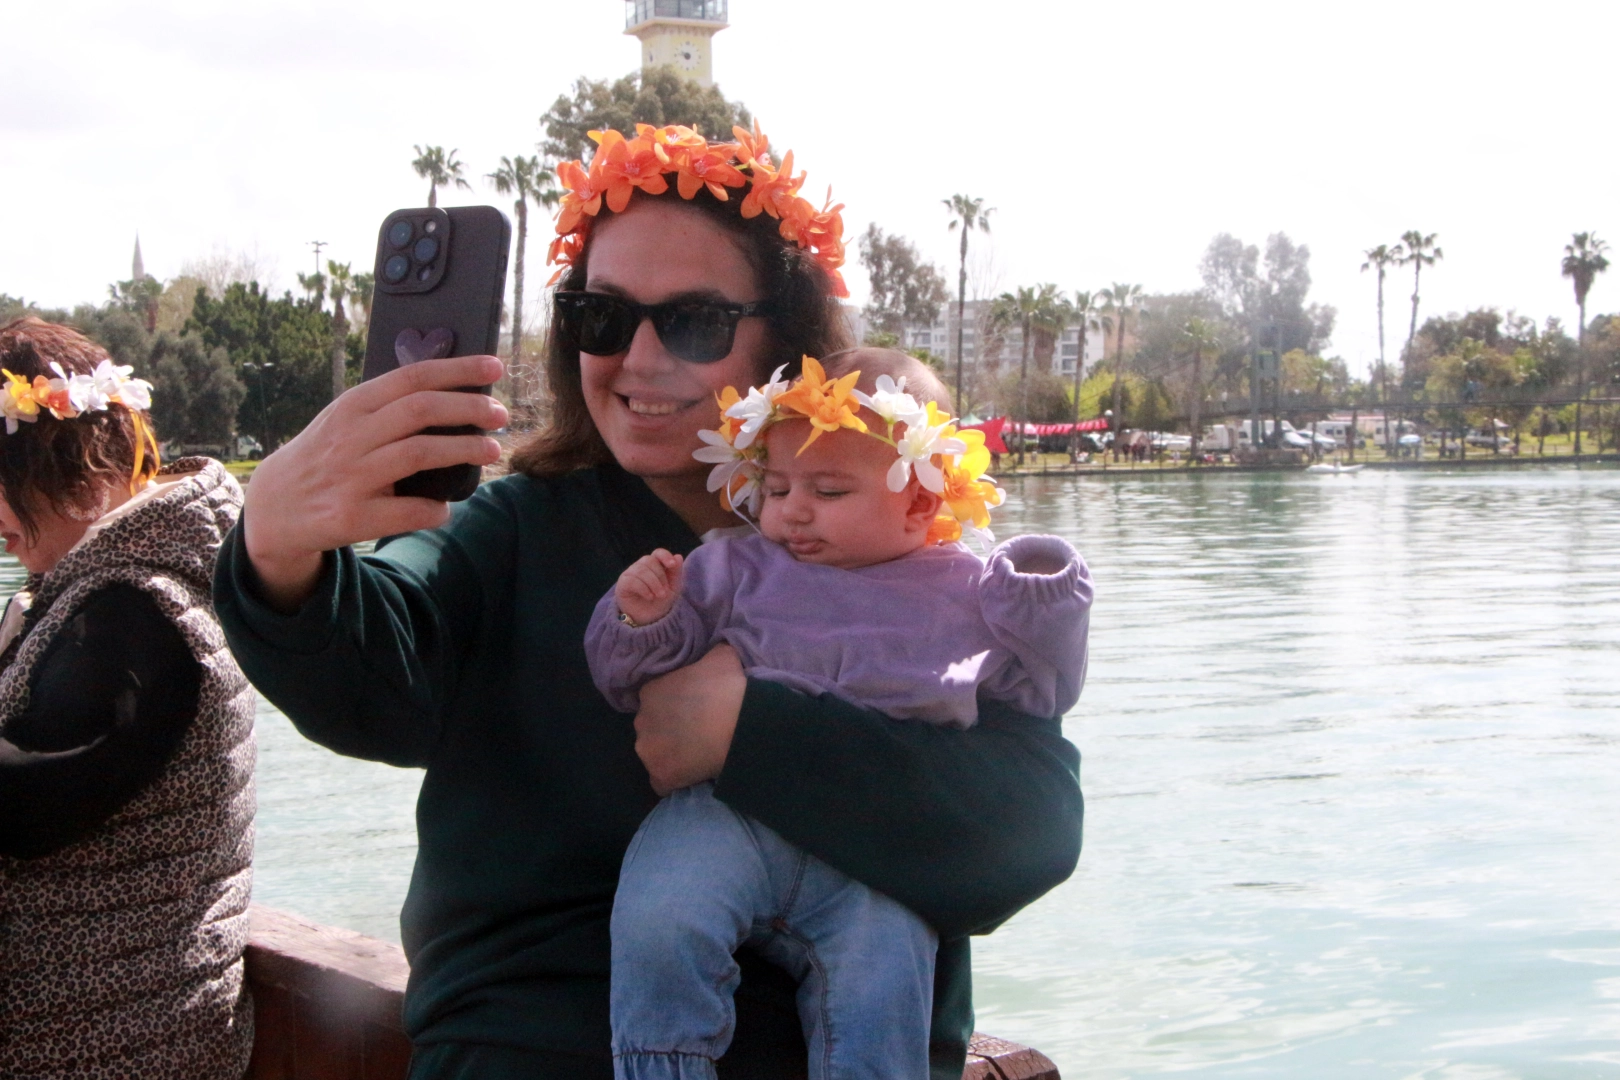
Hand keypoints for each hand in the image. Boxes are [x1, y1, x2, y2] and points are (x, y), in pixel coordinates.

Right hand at [242, 354, 506, 611]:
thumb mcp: (345, 421)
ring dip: (463, 451)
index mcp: (353, 405)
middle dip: (469, 409)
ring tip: (492, 450)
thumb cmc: (325, 457)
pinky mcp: (351, 516)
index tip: (495, 368)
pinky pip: (408, 511)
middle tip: (501, 415)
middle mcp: (351, 436)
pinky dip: (436, 510)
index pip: (412, 377)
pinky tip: (446, 508)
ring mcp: (350, 476)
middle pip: (421, 410)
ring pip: (419, 453)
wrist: (275, 508)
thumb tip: (454, 393)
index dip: (458, 370)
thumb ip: (388, 407)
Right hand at [616, 549, 683, 625]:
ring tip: (659, 596)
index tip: (672, 565)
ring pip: (641, 570)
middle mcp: (641, 567)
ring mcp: (630, 574)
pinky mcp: (622, 584)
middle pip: (649, 561)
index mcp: (655, 565)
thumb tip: (678, 556)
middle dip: (660, 576)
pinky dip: (643, 588)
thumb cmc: (661, 601)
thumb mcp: (673, 587)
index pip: (658, 553)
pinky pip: (632, 580)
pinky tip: (649, 597)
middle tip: (664, 592)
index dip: (665, 556)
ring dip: (653, 583)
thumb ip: (676, 572)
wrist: (650, 620)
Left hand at [634, 643, 745, 795]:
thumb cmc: (730, 687)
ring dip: (671, 755)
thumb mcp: (720, 655)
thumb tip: (712, 652)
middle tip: (698, 732)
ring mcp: (649, 751)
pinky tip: (693, 773)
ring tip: (698, 754)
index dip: (674, 708)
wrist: (743, 724)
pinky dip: (675, 780)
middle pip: (652, 728)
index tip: (694, 712)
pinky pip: (662, 782)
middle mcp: (641, 720)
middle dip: (669, 731)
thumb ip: (707, 654)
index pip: (655, 701)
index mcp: (650, 691)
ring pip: (655, 755)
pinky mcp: (661, 776)